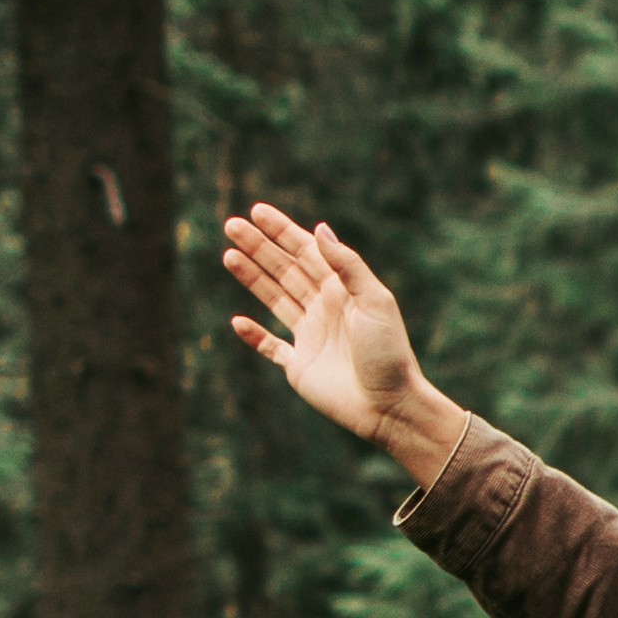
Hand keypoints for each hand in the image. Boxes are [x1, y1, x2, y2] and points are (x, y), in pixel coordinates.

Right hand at [219, 203, 445, 471]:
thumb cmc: (388, 352)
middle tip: (231, 226)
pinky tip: (237, 321)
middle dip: (258, 247)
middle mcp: (324, 308)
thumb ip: (347, 265)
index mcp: (342, 290)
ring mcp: (310, 337)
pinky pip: (271, 347)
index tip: (256, 212)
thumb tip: (319, 229)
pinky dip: (254, 335)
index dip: (281, 231)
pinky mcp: (299, 366)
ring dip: (252, 278)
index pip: (306, 252)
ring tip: (228, 256)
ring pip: (274, 300)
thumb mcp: (374, 301)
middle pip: (284, 270)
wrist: (389, 405)